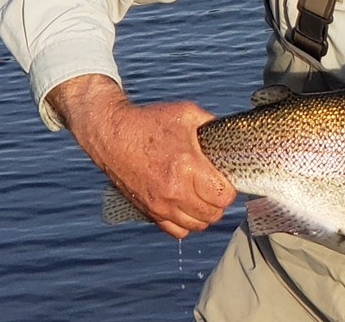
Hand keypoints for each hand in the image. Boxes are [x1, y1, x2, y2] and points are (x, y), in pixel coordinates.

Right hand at [48, 74, 235, 238]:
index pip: (223, 196)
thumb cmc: (150, 121)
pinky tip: (187, 205)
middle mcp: (173, 191)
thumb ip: (213, 124)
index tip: (225, 178)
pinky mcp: (148, 211)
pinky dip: (187, 222)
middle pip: (213, 214)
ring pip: (197, 225)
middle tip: (216, 185)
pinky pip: (177, 231)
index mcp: (187, 166)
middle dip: (220, 201)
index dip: (230, 188)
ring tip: (203, 195)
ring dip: (205, 213)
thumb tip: (232, 135)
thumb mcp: (188, 114)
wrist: (111, 133)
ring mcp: (159, 204)